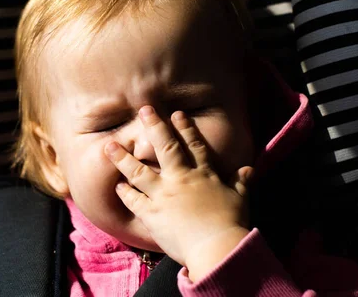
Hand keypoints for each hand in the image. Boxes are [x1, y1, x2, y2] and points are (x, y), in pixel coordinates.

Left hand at [104, 106, 253, 280]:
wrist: (215, 247)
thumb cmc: (230, 223)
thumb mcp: (240, 199)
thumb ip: (240, 182)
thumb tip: (248, 169)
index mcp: (203, 174)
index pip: (194, 146)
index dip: (185, 128)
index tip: (176, 113)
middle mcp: (180, 179)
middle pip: (165, 148)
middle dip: (154, 126)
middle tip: (144, 110)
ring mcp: (163, 195)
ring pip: (139, 171)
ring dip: (123, 157)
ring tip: (109, 145)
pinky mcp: (151, 214)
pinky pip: (134, 200)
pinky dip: (124, 192)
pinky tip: (117, 184)